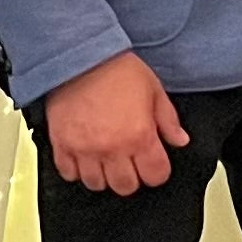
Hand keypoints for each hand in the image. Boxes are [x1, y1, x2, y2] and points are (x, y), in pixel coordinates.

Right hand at [43, 51, 186, 193]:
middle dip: (131, 177)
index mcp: (140, 136)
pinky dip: (76, 170)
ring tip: (105, 159)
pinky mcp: (62, 144)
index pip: (155, 176)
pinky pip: (68, 173)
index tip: (152, 163)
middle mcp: (112, 148)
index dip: (157, 171)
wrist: (80, 54)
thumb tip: (180, 140)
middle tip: (129, 161)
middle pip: (125, 186)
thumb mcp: (153, 89)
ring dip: (103, 175)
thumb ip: (169, 120)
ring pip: (96, 184)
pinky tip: (83, 156)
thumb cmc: (116, 68)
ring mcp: (85, 149)